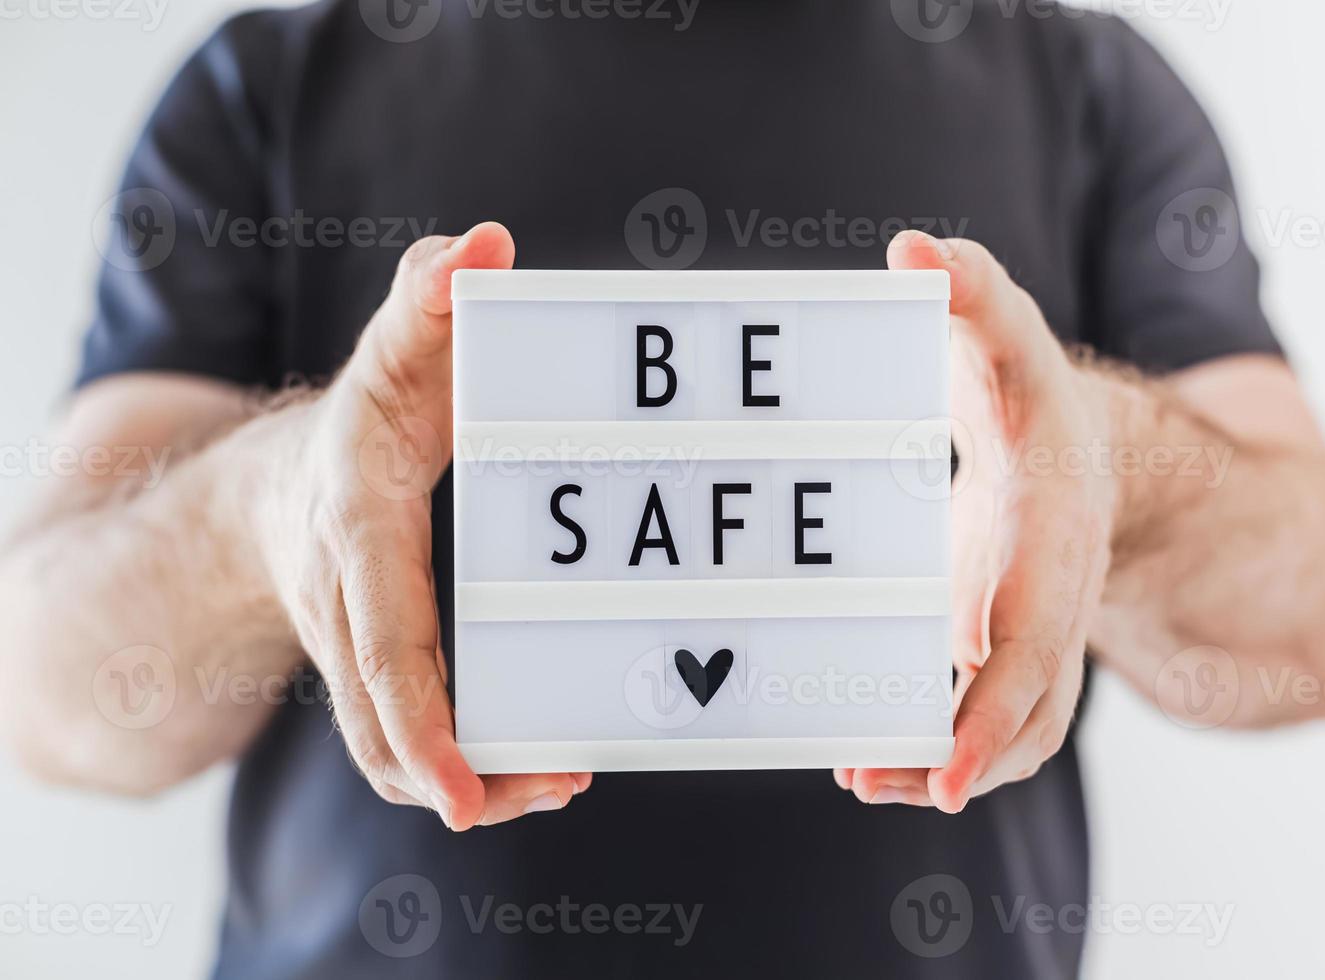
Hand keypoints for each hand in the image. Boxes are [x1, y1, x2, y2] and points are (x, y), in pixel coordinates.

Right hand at [261, 223, 590, 828]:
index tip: (458, 788)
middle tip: (558, 784)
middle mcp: (343, 603)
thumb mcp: (396, 345)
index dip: (419, 720)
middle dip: (459, 778)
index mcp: (354, 531)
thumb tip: (486, 245)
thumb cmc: (362, 412)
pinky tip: (534, 759)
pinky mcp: (378, 670)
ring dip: (473, 783)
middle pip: (381, 726)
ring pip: (389, 751)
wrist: (276, 484)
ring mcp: (353, 647)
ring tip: (560, 779)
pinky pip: (405, 738)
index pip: (379, 641)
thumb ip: (430, 294)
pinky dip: (463, 761)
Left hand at [835, 231, 1117, 811]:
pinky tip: (872, 756)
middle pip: (1029, 705)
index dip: (993, 709)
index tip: (950, 774)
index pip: (1030, 634)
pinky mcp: (1002, 646)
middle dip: (961, 757)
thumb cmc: (1033, 396)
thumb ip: (969, 289)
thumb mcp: (1007, 336)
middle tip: (874, 783)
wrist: (1090, 452)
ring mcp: (1036, 630)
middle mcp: (1055, 595)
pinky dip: (939, 743)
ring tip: (865, 780)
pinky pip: (986, 714)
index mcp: (1052, 529)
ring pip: (1014, 726)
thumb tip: (911, 247)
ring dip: (940, 765)